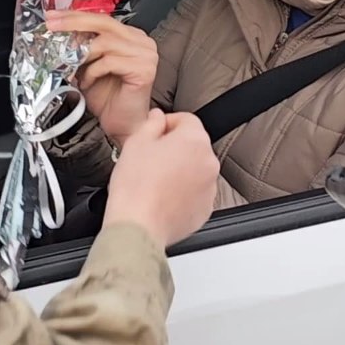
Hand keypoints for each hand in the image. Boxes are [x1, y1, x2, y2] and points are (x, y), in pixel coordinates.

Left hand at [49, 11, 157, 143]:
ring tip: (74, 71)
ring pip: (105, 42)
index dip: (74, 16)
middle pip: (104, 23)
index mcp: (131, 36)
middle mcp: (142, 41)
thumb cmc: (108, 99)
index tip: (52, 17)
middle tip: (52, 26)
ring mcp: (146, 54)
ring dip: (82, 57)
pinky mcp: (145, 69)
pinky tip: (87, 83)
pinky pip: (109, 62)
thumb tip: (56, 31)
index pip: (101, 18)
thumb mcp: (89, 66)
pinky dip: (92, 72)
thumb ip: (81, 47)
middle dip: (73, 23)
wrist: (123, 127)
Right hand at [105, 110, 218, 248]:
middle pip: (192, 146)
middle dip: (173, 148)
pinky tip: (161, 197)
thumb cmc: (135, 186)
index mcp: (194, 141)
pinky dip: (182, 193)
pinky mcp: (205, 210)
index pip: (187, 119)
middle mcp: (208, 163)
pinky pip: (195, 194)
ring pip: (195, 170)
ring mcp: (210, 188)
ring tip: (153, 181)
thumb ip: (152, 122)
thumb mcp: (136, 142)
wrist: (138, 226)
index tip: (155, 132)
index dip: (167, 124)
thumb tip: (158, 118)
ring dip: (179, 171)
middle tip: (149, 159)